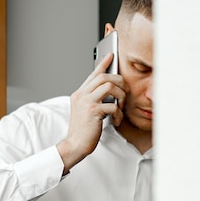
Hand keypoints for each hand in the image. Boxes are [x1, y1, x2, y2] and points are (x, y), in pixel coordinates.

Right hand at [57, 53, 126, 173]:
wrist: (75, 144)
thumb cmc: (82, 130)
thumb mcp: (85, 111)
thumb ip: (93, 100)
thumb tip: (109, 93)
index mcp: (79, 94)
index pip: (93, 74)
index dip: (103, 63)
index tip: (111, 56)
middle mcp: (81, 95)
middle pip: (104, 76)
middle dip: (119, 81)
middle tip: (125, 91)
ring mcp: (86, 102)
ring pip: (109, 86)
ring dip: (121, 95)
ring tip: (121, 106)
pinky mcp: (93, 111)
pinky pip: (113, 105)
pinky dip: (118, 112)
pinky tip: (117, 119)